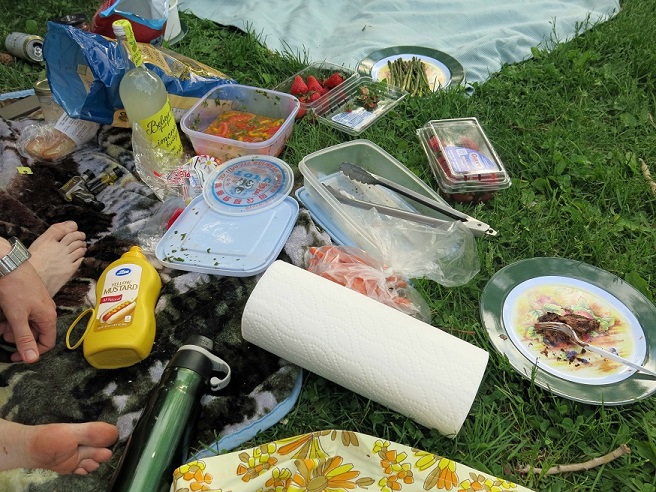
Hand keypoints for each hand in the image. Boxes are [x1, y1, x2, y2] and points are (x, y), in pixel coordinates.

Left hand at [0, 248, 56, 362]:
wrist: (9, 264)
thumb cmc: (15, 288)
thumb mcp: (17, 317)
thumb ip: (24, 339)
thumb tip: (32, 359)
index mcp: (48, 317)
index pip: (47, 343)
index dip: (31, 352)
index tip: (14, 355)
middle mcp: (46, 311)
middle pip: (35, 334)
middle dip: (18, 337)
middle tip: (3, 333)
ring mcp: (38, 304)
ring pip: (27, 324)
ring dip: (13, 327)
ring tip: (1, 322)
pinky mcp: (29, 298)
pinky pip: (23, 314)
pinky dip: (12, 317)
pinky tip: (3, 312)